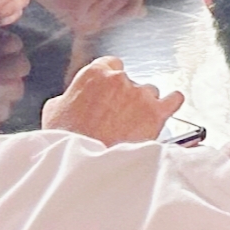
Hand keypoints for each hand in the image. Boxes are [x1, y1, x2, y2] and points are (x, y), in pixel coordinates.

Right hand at [40, 53, 186, 145]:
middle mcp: (120, 79)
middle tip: (118, 115)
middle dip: (126, 95)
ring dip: (145, 104)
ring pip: (150, 92)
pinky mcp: (157, 112)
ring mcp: (140, 94)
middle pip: (130, 80)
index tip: (110, 91)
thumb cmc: (68, 139)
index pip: (110, 65)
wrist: (85, 164)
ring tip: (136, 123)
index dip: (110, 80)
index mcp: (94, 74)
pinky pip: (174, 99)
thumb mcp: (54, 111)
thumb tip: (73, 99)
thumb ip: (69, 97)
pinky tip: (167, 109)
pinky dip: (172, 103)